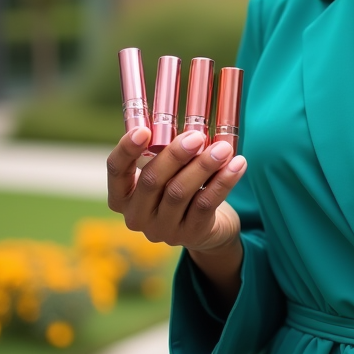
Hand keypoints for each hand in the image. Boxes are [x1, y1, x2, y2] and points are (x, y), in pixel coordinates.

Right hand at [105, 126, 247, 252]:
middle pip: (151, 181)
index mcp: (123, 196)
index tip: (144, 130)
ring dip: (203, 166)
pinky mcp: (190, 235)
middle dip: (175, 155)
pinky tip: (237, 164)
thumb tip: (184, 119)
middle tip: (196, 136)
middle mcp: (137, 216)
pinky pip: (206, 204)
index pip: (116, 170)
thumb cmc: (180, 188)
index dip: (126, 149)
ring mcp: (162, 229)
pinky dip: (223, 182)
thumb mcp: (166, 173)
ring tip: (222, 148)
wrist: (207, 229)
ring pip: (179, 192)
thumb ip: (164, 152)